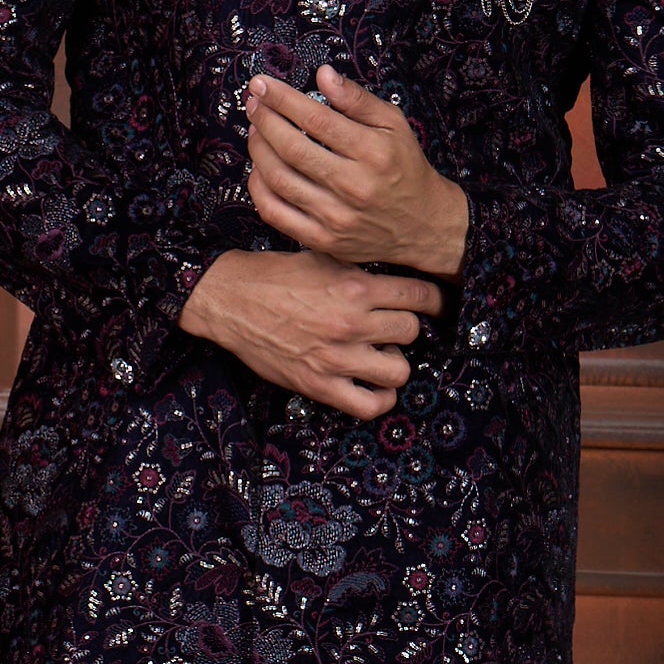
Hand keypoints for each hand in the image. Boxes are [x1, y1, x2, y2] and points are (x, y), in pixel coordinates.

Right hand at [180, 248, 443, 418]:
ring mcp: (336, 357)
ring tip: (380, 354)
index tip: (434, 304)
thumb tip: (398, 282)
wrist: (229, 299)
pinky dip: (379, 398)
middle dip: (405, 327)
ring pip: (399, 369)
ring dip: (394, 361)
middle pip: (411, 331)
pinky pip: (369, 405)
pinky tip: (374, 386)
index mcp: (355, 286)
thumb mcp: (323, 258)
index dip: (434, 300)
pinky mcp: (319, 385)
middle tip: (390, 326)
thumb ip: (361, 272)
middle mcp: (350, 323)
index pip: (420, 295)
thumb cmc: (274, 276)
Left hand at [246, 68, 470, 279]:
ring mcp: (336, 217)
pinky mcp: (323, 240)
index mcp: (373, 152)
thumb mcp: (393, 124)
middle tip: (253, 103)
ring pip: (278, 179)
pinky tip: (259, 168)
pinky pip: (275, 213)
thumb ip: (356, 99)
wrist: (423, 225)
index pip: (315, 118)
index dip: (281, 98)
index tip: (261, 83)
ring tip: (256, 130)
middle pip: (291, 147)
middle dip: (264, 119)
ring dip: (258, 149)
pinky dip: (259, 188)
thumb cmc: (404, 167)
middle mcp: (353, 186)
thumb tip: (322, 74)